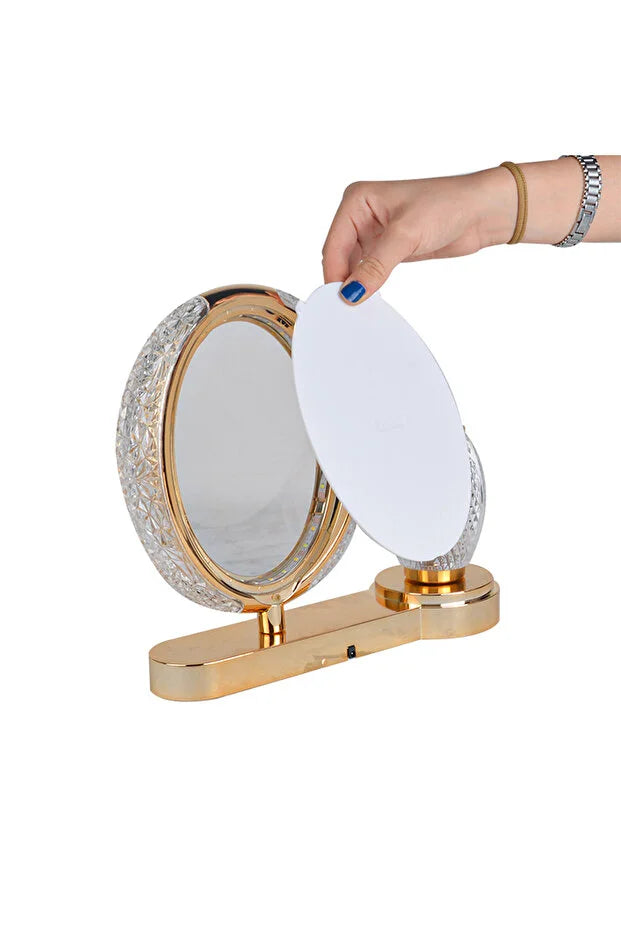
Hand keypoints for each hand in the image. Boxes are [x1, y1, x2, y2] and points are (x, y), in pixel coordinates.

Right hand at [322, 169, 516, 303]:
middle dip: (342, 281)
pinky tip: (370, 298)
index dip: (334, 274)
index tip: (337, 301)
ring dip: (355, 285)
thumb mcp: (406, 235)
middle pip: (340, 257)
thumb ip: (375, 266)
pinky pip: (369, 271)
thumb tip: (351, 293)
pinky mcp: (389, 248)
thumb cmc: (448, 203)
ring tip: (357, 306)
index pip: (334, 245)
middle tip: (346, 308)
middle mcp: (362, 214)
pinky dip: (368, 285)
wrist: (481, 211)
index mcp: (357, 200)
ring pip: (353, 266)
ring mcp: (375, 232)